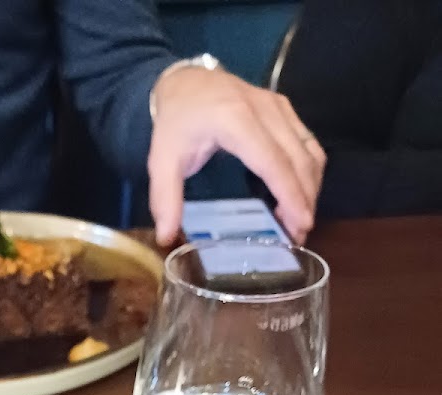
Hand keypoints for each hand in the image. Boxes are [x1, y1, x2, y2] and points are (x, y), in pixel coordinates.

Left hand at [147, 66, 324, 245]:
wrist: (184, 81)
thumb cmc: (175, 121)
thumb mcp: (161, 158)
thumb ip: (164, 197)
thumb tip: (166, 236)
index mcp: (235, 120)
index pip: (272, 161)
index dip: (290, 194)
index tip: (301, 224)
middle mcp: (264, 109)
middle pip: (298, 158)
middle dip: (304, 198)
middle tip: (300, 234)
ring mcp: (278, 106)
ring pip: (309, 149)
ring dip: (311, 186)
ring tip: (301, 220)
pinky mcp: (284, 108)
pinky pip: (307, 141)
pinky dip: (309, 170)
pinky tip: (300, 194)